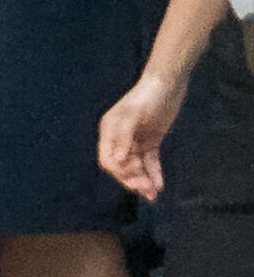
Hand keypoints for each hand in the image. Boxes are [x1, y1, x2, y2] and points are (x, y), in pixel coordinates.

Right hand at [99, 70, 179, 200]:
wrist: (169, 81)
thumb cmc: (148, 96)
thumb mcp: (134, 115)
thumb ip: (124, 137)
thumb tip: (118, 161)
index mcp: (109, 133)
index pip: (108, 159)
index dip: (119, 170)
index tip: (134, 173)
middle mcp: (119, 140)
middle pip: (121, 167)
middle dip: (133, 179)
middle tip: (146, 189)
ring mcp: (134, 142)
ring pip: (136, 167)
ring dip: (144, 181)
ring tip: (153, 194)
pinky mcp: (149, 142)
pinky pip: (150, 162)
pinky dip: (154, 173)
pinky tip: (159, 185)